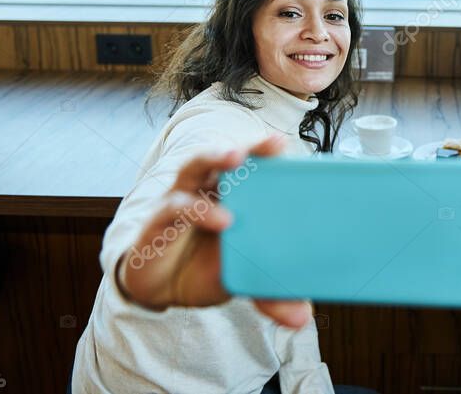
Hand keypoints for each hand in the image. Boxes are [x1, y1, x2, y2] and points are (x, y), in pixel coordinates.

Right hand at [117, 135, 312, 328]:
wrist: (161, 289)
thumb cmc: (206, 268)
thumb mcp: (242, 280)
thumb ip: (270, 294)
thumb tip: (300, 318)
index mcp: (233, 195)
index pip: (252, 165)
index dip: (268, 152)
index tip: (287, 145)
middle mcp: (207, 188)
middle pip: (228, 156)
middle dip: (250, 147)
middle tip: (272, 144)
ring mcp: (182, 198)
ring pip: (196, 165)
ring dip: (215, 157)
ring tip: (236, 158)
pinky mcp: (160, 218)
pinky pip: (178, 206)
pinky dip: (199, 210)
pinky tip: (220, 219)